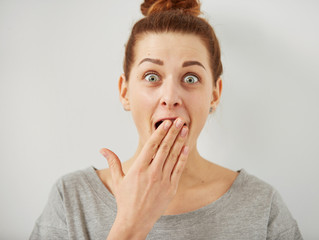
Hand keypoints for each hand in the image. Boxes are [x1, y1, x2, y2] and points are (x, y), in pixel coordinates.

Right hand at [100, 118, 188, 239]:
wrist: (135, 221)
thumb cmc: (125, 200)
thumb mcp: (117, 180)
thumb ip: (113, 162)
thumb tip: (102, 149)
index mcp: (138, 169)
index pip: (151, 146)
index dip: (160, 133)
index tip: (166, 123)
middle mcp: (152, 173)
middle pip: (164, 148)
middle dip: (173, 133)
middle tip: (179, 120)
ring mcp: (162, 180)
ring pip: (173, 157)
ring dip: (179, 142)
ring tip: (185, 130)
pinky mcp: (171, 188)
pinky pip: (178, 170)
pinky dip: (182, 158)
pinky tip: (186, 148)